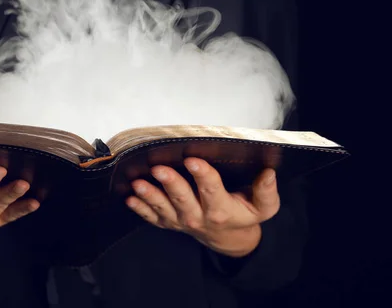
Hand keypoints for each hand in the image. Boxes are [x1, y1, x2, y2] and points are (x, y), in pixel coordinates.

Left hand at [125, 158, 279, 256]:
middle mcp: (198, 217)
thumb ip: (266, 192)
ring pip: (163, 208)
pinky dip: (140, 208)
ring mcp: (180, 221)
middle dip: (171, 183)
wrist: (228, 239)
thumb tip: (268, 172)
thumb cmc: (243, 215)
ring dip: (149, 195)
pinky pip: (151, 217)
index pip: (212, 190)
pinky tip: (130, 197)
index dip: (203, 175)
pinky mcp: (168, 222)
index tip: (193, 160)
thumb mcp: (263, 208)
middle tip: (160, 169)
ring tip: (138, 183)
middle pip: (183, 199)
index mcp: (221, 210)